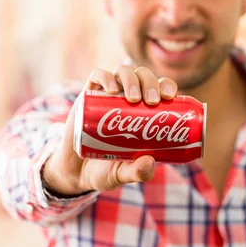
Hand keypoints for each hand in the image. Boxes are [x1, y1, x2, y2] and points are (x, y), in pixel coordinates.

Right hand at [42, 66, 177, 195]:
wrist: (75, 172)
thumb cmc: (107, 169)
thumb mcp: (124, 173)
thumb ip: (136, 172)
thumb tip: (149, 162)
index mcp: (144, 110)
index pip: (160, 89)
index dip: (166, 86)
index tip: (169, 96)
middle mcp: (128, 97)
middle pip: (143, 77)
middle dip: (150, 83)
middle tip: (152, 101)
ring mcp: (108, 94)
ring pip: (123, 72)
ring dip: (131, 79)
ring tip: (133, 98)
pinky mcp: (89, 95)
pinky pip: (97, 76)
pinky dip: (106, 78)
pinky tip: (111, 89)